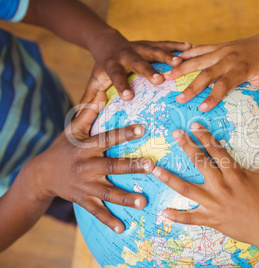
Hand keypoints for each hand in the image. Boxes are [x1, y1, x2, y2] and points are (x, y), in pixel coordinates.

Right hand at [30, 92, 154, 232]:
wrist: (42, 174)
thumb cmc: (63, 148)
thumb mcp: (72, 129)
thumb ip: (88, 112)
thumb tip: (102, 92)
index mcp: (85, 147)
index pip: (107, 138)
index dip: (124, 133)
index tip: (142, 128)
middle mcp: (86, 166)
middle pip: (111, 166)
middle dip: (131, 166)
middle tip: (151, 166)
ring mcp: (85, 186)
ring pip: (107, 192)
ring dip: (125, 197)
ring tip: (143, 202)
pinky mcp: (83, 200)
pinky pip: (97, 211)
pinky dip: (108, 220)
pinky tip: (122, 228)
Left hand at [81, 29, 191, 103]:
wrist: (107, 42)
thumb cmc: (102, 69)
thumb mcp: (94, 82)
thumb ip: (89, 100)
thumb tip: (79, 119)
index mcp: (112, 66)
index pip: (116, 76)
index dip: (122, 85)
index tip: (128, 96)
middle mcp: (126, 55)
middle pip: (138, 62)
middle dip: (149, 70)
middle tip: (160, 79)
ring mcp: (140, 47)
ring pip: (154, 51)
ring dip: (167, 56)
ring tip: (181, 62)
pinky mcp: (150, 43)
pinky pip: (165, 44)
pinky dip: (177, 46)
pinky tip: (190, 48)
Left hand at [152, 123, 258, 266]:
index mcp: (235, 174)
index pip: (216, 150)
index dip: (204, 136)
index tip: (193, 125)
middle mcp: (221, 186)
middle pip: (199, 163)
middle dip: (186, 146)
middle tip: (175, 134)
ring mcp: (214, 204)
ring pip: (187, 189)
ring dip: (170, 179)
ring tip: (155, 170)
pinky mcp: (212, 219)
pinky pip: (191, 218)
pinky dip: (177, 216)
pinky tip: (163, 212)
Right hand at [163, 28, 258, 118]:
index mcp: (241, 68)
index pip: (224, 84)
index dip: (213, 96)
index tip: (202, 108)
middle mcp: (229, 58)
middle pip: (207, 73)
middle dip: (192, 86)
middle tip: (179, 98)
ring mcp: (223, 50)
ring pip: (200, 59)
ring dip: (183, 67)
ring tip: (167, 75)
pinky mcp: (220, 46)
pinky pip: (202, 48)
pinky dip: (189, 53)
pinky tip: (176, 59)